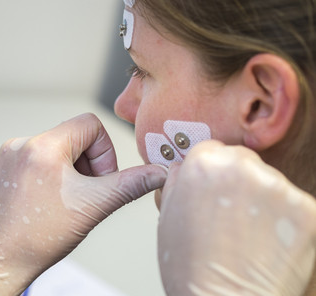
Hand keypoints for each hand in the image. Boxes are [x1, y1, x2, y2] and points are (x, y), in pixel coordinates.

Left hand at [0, 113, 167, 295]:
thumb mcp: (93, 207)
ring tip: (66, 199)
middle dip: (88, 163)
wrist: (0, 259)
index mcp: (42, 146)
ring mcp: (11, 154)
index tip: (99, 179)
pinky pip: (40, 157)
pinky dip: (54, 174)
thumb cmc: (39, 237)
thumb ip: (130, 185)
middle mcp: (22, 144)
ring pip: (58, 147)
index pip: (90, 123)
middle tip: (84, 193)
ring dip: (71, 169)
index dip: (104, 151)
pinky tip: (51, 199)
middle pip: (74, 135)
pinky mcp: (6, 166)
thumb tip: (158, 173)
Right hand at [158, 140, 315, 295]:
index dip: (210, 173)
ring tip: (248, 235)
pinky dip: (285, 222)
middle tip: (229, 216)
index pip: (212, 150)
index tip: (212, 190)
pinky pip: (294, 206)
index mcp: (204, 165)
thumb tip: (184, 169)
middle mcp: (243, 168)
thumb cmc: (192, 269)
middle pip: (244, 162)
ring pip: (271, 184)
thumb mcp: (166, 217)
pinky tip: (268, 242)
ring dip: (263, 203)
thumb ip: (177, 183)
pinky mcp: (307, 210)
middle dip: (239, 184)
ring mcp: (279, 188)